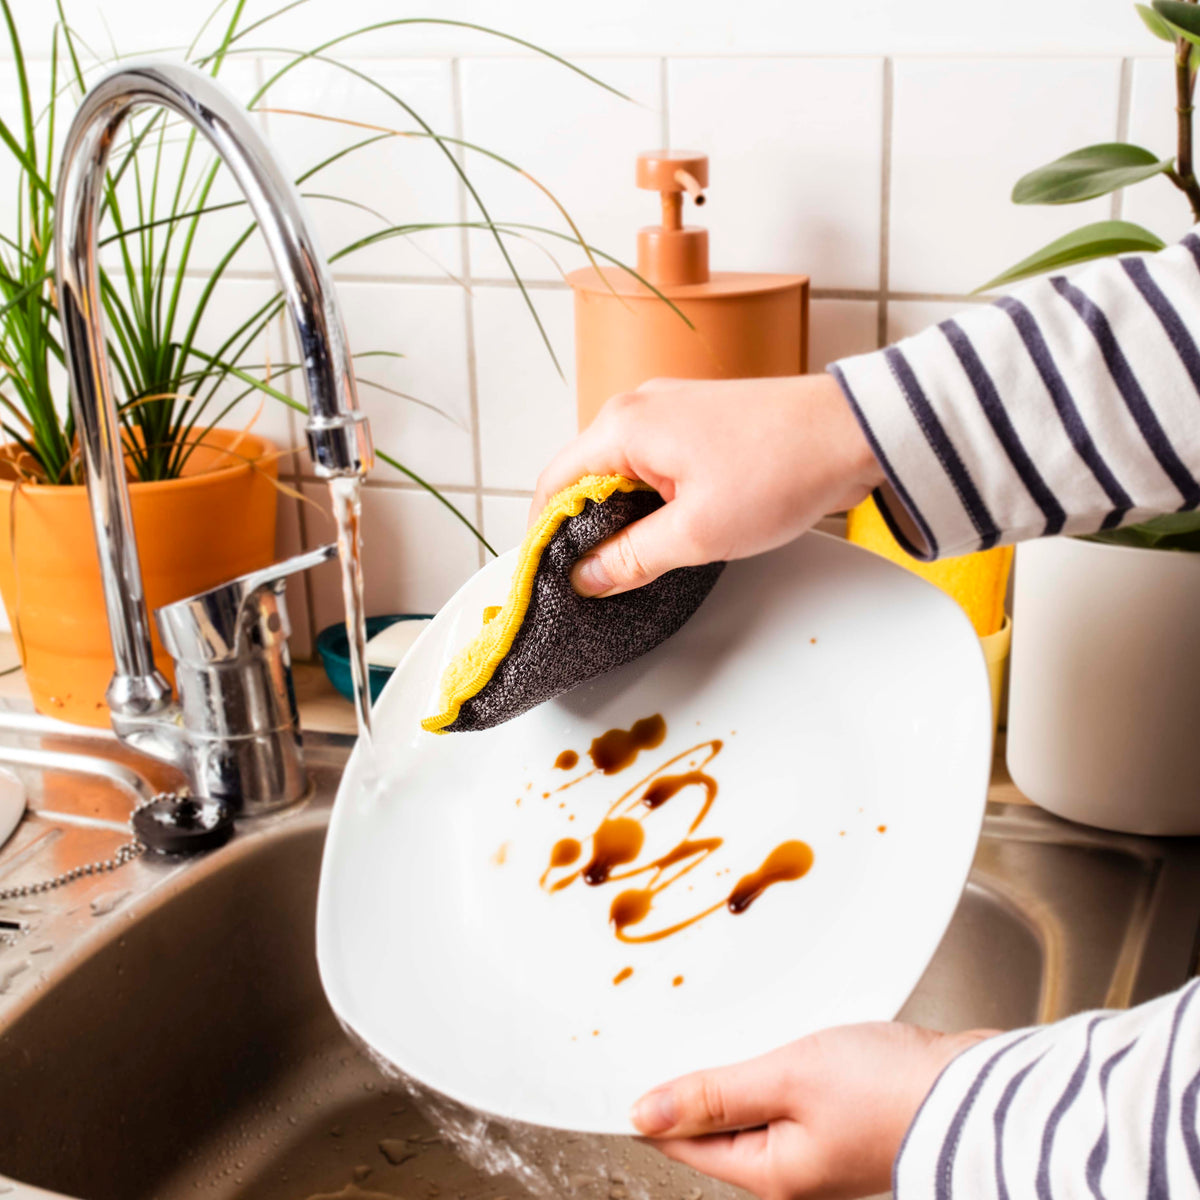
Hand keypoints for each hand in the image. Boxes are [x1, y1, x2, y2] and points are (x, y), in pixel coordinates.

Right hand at [530, 374, 882, 597]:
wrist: (855, 432)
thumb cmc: (783, 468)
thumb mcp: (696, 533)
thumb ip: (630, 559)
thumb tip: (584, 576)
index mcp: (624, 425)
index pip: (552, 484)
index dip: (542, 537)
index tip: (548, 580)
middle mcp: (638, 407)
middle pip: (582, 477)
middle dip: (581, 530)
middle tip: (593, 581)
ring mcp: (670, 410)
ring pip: (619, 474)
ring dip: (620, 518)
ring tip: (633, 563)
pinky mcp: (698, 422)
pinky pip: (652, 465)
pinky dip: (649, 501)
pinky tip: (667, 533)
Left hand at [630, 1022, 995, 1199]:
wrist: (978, 1093)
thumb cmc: (888, 1090)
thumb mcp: (787, 1080)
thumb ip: (715, 1094)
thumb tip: (642, 1114)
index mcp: (770, 1172)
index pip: (682, 1141)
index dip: (649, 1101)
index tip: (619, 1065)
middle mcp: (792, 1168)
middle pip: (716, 1125)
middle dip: (690, 1081)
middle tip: (660, 1031)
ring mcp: (820, 1146)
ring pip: (752, 1105)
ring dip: (732, 1068)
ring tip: (711, 1025)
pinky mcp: (846, 1119)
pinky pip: (787, 1094)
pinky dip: (771, 1063)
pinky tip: (771, 1033)